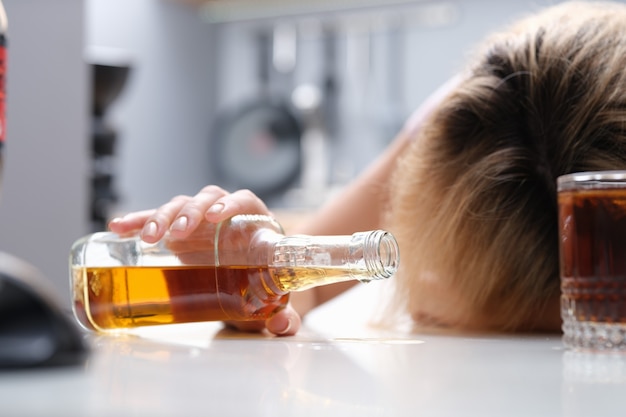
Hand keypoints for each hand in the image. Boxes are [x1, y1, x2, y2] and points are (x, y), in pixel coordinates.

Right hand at [108, 185, 301, 335]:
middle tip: (178, 234)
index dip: (231, 204)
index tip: (217, 217)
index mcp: (254, 221)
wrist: (254, 281)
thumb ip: (285, 316)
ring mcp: (201, 220)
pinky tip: (119, 227)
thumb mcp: (275, 300)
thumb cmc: (266, 282)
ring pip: (181, 205)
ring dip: (163, 216)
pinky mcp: (179, 230)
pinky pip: (158, 219)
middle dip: (190, 212)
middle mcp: (226, 214)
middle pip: (208, 199)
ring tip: (149, 237)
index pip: (244, 201)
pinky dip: (139, 220)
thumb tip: (282, 325)